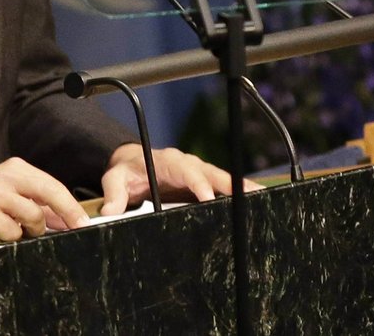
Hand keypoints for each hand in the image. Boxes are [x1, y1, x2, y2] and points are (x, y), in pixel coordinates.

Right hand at [0, 157, 90, 244]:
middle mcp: (8, 176)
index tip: (84, 222)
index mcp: (17, 168)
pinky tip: (0, 232)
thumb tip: (65, 220)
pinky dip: (11, 237)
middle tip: (76, 229)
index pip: (52, 184)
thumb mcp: (8, 193)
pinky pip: (12, 232)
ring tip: (18, 229)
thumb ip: (35, 203)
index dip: (70, 205)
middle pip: (49, 193)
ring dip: (31, 230)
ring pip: (33, 216)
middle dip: (66, 213)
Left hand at [99, 144, 260, 215]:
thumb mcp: (115, 179)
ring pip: (222, 180)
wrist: (133, 164)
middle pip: (212, 173)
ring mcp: (198, 173)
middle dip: (231, 183)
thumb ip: (114, 194)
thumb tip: (111, 211)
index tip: (206, 196)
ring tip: (262, 200)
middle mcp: (187, 164)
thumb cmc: (127, 171)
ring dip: (241, 188)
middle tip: (250, 195)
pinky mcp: (203, 184)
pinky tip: (254, 205)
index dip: (197, 182)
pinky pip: (222, 188)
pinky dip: (237, 194)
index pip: (186, 170)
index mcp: (168, 161)